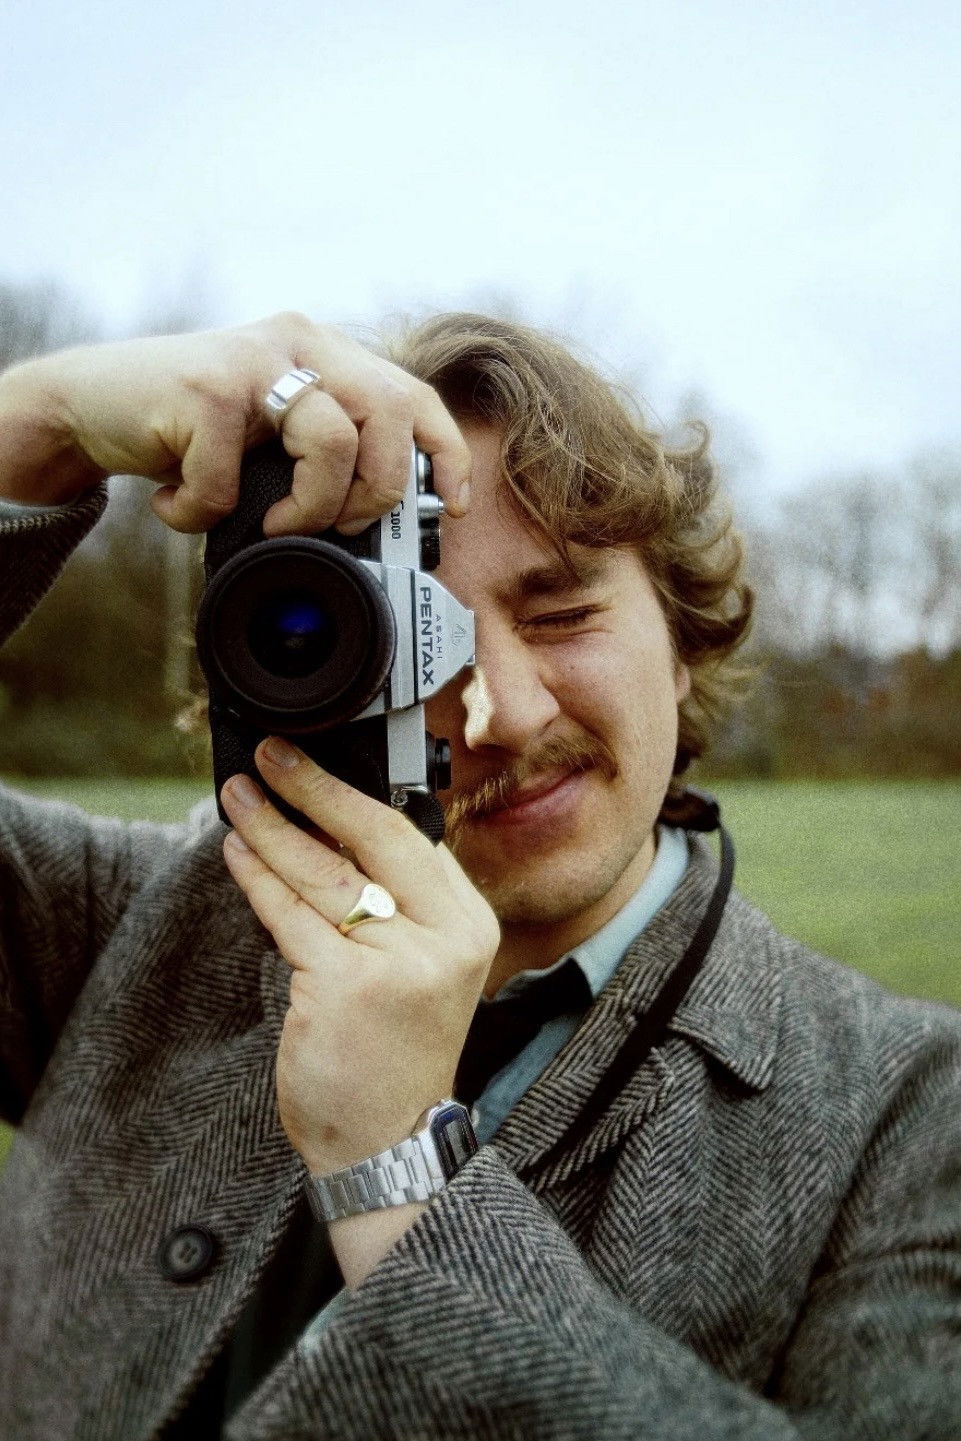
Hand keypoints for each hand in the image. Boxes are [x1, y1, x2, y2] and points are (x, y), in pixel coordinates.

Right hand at [0, 312, 470, 533]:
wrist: (85, 405)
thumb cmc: (186, 430)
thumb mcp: (266, 434)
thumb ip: (319, 452)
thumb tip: (378, 528)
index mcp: (324, 351)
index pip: (414, 394)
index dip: (445, 454)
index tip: (451, 509)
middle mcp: (298, 343)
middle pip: (391, 414)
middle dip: (379, 490)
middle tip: (336, 524)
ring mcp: (252, 361)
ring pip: (332, 442)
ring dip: (306, 509)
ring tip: (265, 523)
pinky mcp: (204, 389)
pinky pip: (233, 482)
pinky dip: (200, 511)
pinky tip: (175, 499)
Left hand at [219, 737, 498, 1176]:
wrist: (386, 1141)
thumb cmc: (393, 1050)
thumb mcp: (418, 968)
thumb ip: (395, 905)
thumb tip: (331, 830)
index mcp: (468, 924)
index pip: (409, 838)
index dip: (352, 794)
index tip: (311, 765)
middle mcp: (444, 939)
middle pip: (372, 840)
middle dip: (313, 789)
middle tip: (271, 759)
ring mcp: (398, 964)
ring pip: (323, 875)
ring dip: (271, 829)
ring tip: (238, 800)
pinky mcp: (345, 988)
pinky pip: (291, 917)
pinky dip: (258, 880)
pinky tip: (238, 854)